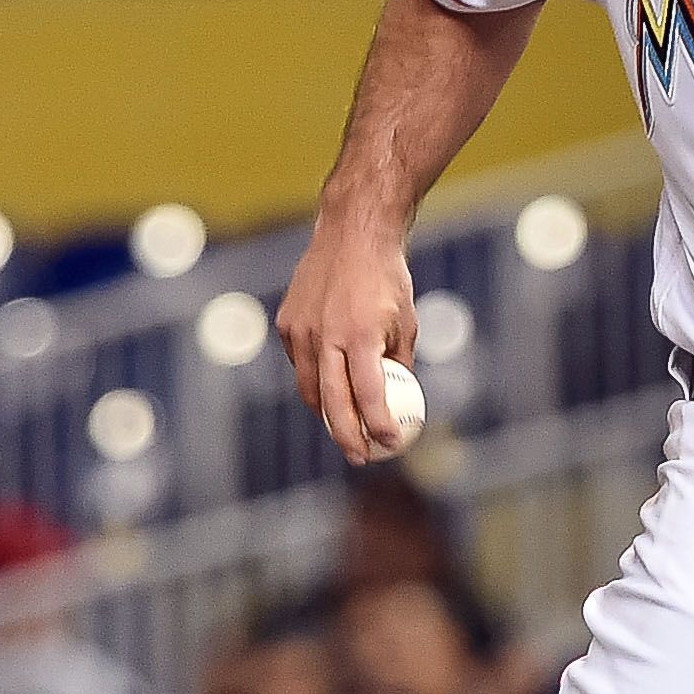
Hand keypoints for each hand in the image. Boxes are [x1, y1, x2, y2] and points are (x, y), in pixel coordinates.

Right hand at [275, 208, 417, 464]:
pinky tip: (330, 380)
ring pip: (310, 387)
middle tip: (359, 457)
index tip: (388, 446)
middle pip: (332, 404)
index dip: (377, 425)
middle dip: (345, 437)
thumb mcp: (407, 322)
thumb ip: (399, 361)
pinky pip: (301, 362)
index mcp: (360, 336)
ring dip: (326, 411)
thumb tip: (401, 399)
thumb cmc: (387, 280)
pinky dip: (315, 376)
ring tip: (344, 427)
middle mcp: (326, 337)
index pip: (368, 395)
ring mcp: (301, 331)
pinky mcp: (286, 324)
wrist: (352, 236)